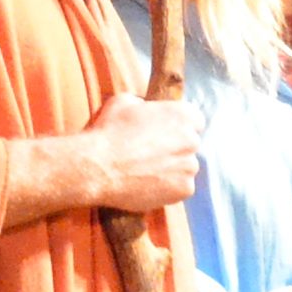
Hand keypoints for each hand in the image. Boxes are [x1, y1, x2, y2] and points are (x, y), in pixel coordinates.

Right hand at [25, 91, 197, 220]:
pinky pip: (180, 188)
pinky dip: (168, 188)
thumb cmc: (108, 133)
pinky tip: (148, 184)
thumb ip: (144, 103)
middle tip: (150, 154)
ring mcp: (189, 166)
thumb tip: (145, 107)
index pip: (194, 120)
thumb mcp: (124, 102)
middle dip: (174, 148)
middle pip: (189, 145)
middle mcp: (191, 140)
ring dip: (171, 169)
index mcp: (182, 114)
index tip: (164, 134)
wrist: (97, 169)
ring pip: (185, 167)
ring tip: (145, 171)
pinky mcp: (184, 189)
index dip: (177, 127)